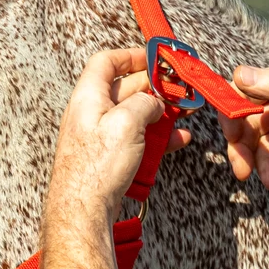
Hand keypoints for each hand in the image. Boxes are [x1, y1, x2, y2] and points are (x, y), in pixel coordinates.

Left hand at [47, 49, 191, 225]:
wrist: (83, 212)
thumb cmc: (96, 168)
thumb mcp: (126, 123)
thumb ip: (144, 102)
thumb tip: (154, 101)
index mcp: (89, 97)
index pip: (106, 62)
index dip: (131, 56)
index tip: (156, 59)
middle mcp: (91, 113)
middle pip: (126, 89)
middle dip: (156, 87)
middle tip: (181, 90)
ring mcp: (99, 136)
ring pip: (134, 115)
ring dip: (161, 113)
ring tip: (185, 114)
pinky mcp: (108, 157)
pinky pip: (136, 139)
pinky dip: (156, 137)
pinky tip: (177, 140)